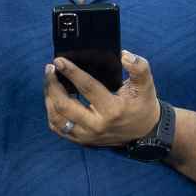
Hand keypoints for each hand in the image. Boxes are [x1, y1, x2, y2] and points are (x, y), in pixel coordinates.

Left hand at [47, 50, 163, 147]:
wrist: (143, 132)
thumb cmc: (142, 105)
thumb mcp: (146, 85)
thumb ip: (139, 68)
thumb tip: (124, 55)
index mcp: (112, 110)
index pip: (87, 88)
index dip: (71, 73)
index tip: (59, 61)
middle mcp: (96, 125)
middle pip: (64, 105)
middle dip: (53, 85)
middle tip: (49, 68)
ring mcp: (86, 135)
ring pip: (57, 118)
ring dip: (49, 98)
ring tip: (49, 81)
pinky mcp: (81, 140)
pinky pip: (58, 128)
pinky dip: (51, 112)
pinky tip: (52, 97)